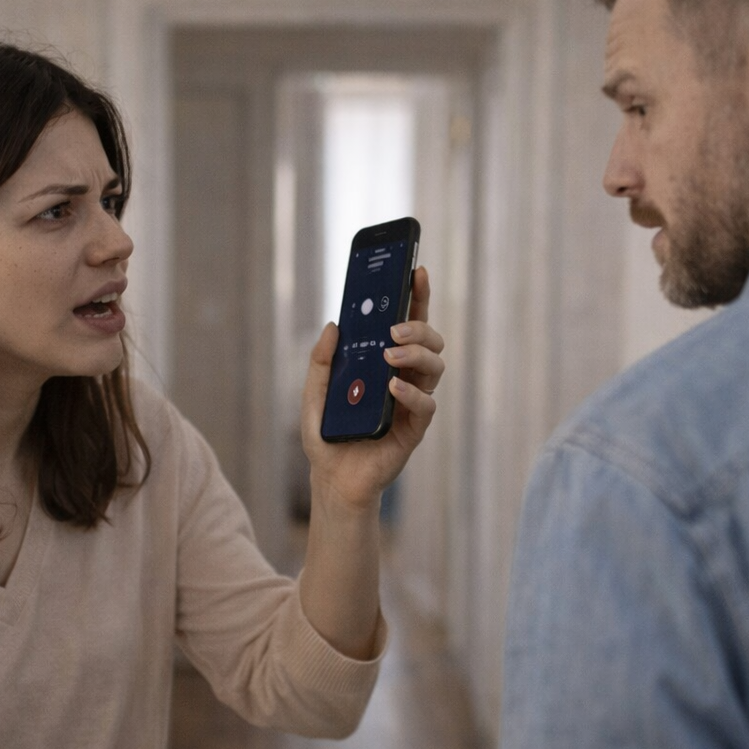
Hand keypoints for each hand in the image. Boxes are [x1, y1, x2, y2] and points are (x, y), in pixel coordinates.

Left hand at [300, 266, 445, 512]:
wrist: (332, 479)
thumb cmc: (328, 434)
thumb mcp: (313, 392)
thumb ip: (321, 361)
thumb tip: (333, 325)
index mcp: (385, 363)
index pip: (408, 323)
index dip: (416, 296)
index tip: (416, 269)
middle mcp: (405, 378)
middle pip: (430, 341)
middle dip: (417, 327)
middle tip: (393, 330)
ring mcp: (412, 402)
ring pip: (435, 367)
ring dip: (416, 355)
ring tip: (390, 355)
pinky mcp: (414, 429)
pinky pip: (426, 405)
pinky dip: (412, 393)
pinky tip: (393, 387)